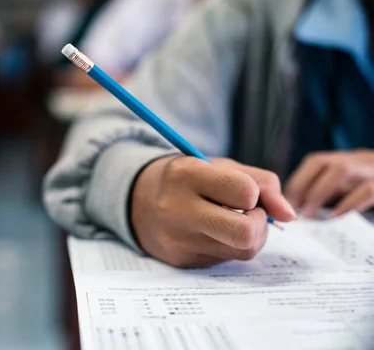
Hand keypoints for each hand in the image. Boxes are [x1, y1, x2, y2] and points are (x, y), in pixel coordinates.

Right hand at [131, 156, 295, 268]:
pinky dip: (229, 246)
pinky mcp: (181, 261)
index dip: (254, 194)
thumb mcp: (219, 166)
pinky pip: (225, 260)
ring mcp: (177, 239)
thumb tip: (289, 215)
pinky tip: (213, 232)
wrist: (138, 201)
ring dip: (250, 237)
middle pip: (246, 233)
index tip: (244, 192)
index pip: (245, 191)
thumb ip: (261, 182)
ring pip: (242, 251)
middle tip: (250, 214)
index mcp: (186, 174)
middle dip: (260, 224)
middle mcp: (177, 209)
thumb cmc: (188, 179)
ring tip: (233, 221)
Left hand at [285, 150, 373, 218]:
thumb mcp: (349, 188)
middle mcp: (360, 159)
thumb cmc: (370, 189)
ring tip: (309, 214)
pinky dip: (349, 202)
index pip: (315, 161)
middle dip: (303, 186)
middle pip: (324, 163)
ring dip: (320, 191)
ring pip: (343, 170)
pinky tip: (335, 217)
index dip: (298, 181)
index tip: (286, 203)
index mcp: (349, 159)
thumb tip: (296, 207)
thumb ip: (328, 193)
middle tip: (293, 210)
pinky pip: (367, 189)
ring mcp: (373, 169)